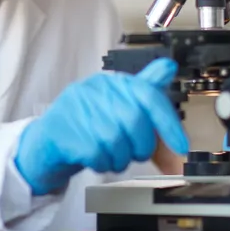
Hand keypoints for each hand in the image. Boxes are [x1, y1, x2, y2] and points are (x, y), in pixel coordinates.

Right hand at [14, 58, 188, 195]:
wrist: (48, 143)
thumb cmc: (89, 125)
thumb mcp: (119, 106)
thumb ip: (145, 92)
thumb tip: (170, 67)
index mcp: (111, 82)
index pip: (148, 95)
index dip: (168, 123)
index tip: (181, 146)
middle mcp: (93, 91)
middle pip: (135, 121)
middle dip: (142, 146)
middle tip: (136, 153)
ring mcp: (76, 110)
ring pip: (116, 141)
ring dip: (121, 158)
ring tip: (113, 157)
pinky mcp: (63, 132)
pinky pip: (97, 154)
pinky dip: (103, 164)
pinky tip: (97, 160)